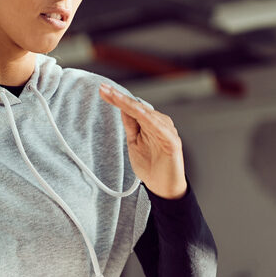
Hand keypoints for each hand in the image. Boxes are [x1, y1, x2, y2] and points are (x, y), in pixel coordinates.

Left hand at [99, 83, 186, 199]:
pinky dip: (148, 118)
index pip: (132, 107)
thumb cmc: (150, 165)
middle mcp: (160, 123)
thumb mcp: (134, 141)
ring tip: (116, 96)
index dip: (118, 99)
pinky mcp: (172, 141)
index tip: (103, 90)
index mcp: (150, 123)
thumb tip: (122, 107)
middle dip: (120, 98)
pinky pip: (159, 127)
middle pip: (137, 107)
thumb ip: (130, 124)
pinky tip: (137, 111)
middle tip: (104, 89)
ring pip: (146, 114)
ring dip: (130, 104)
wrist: (163, 187)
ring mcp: (167, 131)